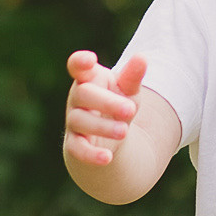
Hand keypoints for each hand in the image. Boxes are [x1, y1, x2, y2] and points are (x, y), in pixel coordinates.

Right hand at [63, 50, 146, 167]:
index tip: (90, 60)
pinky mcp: (74, 144)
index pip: (77, 65)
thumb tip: (142, 57)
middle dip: (107, 102)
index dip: (80, 62)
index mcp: (88, 79)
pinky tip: (107, 158)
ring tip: (124, 131)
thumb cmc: (117, 106)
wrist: (108, 139)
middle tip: (131, 109)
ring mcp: (74, 120)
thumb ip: (133, 76)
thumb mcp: (128, 90)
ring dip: (103, 126)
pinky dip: (91, 154)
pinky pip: (78, 149)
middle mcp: (77, 98)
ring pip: (80, 121)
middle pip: (83, 94)